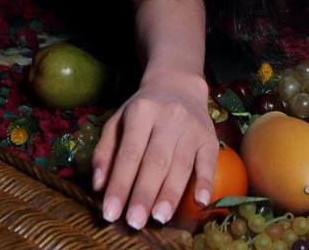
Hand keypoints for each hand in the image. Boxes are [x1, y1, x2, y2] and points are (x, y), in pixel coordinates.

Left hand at [91, 76, 218, 230]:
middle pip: (155, 161)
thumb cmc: (143, 110)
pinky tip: (199, 202)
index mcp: (140, 112)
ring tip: (159, 218)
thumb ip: (105, 151)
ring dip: (170, 194)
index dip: (120, 184)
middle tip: (134, 222)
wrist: (177, 85)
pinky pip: (208, 162)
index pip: (129, 153)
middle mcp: (167, 117)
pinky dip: (205, 183)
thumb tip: (98, 185)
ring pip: (180, 164)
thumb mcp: (118, 121)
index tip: (111, 213)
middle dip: (144, 194)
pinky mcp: (209, 138)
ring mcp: (191, 127)